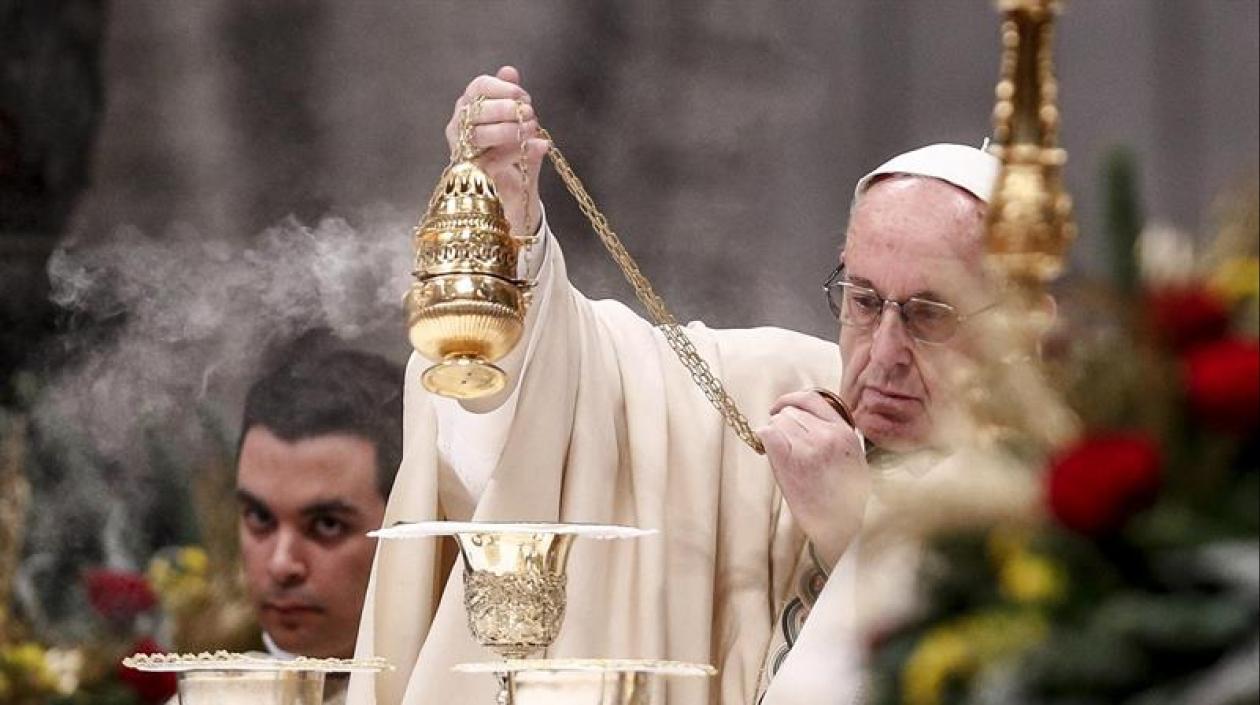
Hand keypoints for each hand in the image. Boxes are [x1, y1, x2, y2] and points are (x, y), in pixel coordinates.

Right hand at [445, 66, 548, 237]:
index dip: (503, 87)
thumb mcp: (516, 120)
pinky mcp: (472, 174)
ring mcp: (462, 150)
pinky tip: (538, 147)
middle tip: (530, 114)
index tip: (523, 96)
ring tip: (532, 131)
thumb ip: (511, 96)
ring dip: (509, 131)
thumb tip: (509, 70)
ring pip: (479, 135)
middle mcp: (458, 126)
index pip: (479, 86)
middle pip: (477, 110)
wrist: (515, 188)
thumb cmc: (512, 148)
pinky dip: (516, 153)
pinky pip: (491, 160)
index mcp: (468, 106)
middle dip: (507, 110)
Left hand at [757, 390, 869, 568]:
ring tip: (783, 456)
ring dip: (774, 435)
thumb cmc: (844, 497)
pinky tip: (770, 453)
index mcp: (845, 432)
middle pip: (790, 411)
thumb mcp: (852, 458)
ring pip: (777, 422)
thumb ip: (833, 434)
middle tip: (781, 444)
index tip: (780, 408)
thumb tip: (803, 418)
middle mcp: (828, 435)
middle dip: (781, 425)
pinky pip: (767, 434)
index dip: (790, 400)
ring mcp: (809, 447)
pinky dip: (764, 440)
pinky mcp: (791, 461)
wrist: (840, 526)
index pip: (811, 398)